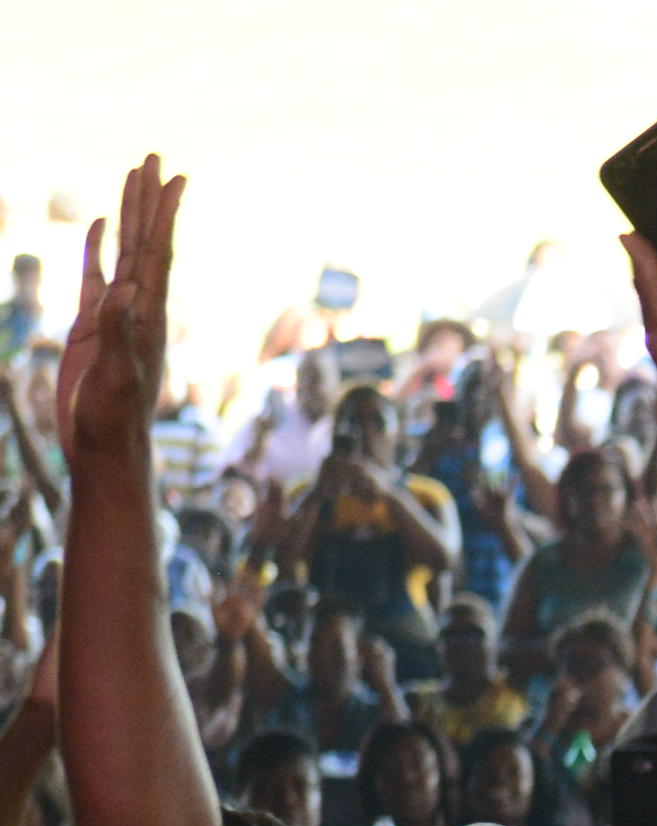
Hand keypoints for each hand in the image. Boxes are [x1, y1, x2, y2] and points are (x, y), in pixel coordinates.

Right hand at [55, 157, 180, 475]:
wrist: (104, 449)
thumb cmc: (113, 420)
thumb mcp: (117, 377)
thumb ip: (120, 334)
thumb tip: (127, 291)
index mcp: (149, 316)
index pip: (159, 253)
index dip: (165, 215)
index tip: (176, 177)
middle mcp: (138, 308)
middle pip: (145, 241)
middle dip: (149, 199)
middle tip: (154, 157)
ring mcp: (115, 314)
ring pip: (122, 250)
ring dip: (128, 215)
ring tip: (132, 177)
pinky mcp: (92, 326)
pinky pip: (95, 274)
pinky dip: (98, 246)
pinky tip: (98, 224)